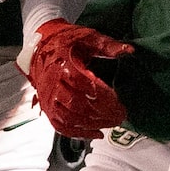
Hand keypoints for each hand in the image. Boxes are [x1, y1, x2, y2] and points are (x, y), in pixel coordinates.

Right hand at [25, 19, 132, 139]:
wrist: (40, 45)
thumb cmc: (67, 41)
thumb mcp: (89, 37)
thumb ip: (108, 45)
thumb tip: (129, 51)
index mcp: (65, 66)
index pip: (85, 87)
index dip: (104, 98)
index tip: (120, 104)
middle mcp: (54, 84)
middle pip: (77, 106)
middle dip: (100, 114)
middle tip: (119, 117)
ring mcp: (49, 98)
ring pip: (69, 118)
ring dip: (91, 125)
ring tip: (110, 124)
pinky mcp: (47, 107)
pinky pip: (60, 125)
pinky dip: (77, 133)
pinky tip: (95, 133)